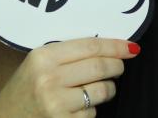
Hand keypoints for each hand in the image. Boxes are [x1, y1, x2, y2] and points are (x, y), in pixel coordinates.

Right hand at [0, 38, 138, 116]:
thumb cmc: (26, 88)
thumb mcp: (39, 63)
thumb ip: (68, 53)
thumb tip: (109, 46)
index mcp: (43, 56)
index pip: (90, 46)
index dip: (115, 46)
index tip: (131, 47)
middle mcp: (49, 79)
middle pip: (100, 67)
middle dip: (117, 66)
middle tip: (120, 66)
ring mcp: (56, 104)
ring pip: (101, 91)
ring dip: (108, 89)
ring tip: (101, 88)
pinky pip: (91, 113)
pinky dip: (91, 110)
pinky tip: (78, 107)